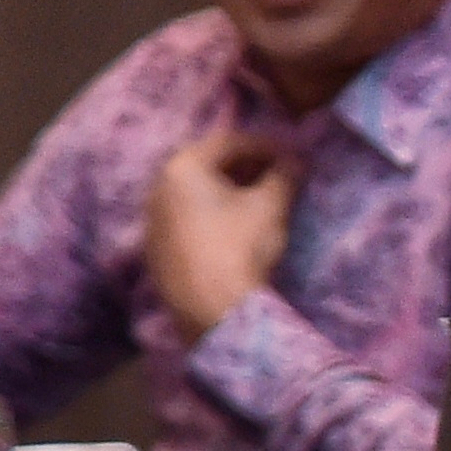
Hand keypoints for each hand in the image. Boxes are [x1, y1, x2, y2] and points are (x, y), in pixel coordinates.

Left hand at [142, 131, 294, 338]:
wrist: (211, 308)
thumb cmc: (240, 246)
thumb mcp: (271, 205)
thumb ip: (284, 175)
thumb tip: (297, 160)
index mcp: (182, 167)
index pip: (228, 142)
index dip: (266, 145)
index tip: (292, 154)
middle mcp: (158, 187)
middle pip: (207, 165)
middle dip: (244, 167)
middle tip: (276, 175)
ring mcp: (153, 220)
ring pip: (196, 193)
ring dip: (227, 191)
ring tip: (258, 202)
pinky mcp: (156, 249)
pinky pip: (187, 219)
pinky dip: (212, 215)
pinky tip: (234, 229)